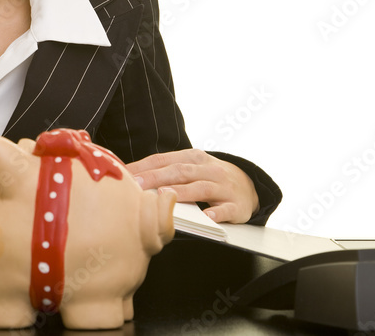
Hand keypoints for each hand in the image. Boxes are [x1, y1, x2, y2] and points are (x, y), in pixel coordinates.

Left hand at [125, 149, 258, 223]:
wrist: (249, 185)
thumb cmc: (210, 176)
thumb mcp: (192, 167)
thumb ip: (167, 170)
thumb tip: (134, 177)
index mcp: (193, 158)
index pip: (164, 160)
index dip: (144, 166)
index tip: (125, 173)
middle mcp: (208, 169)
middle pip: (179, 172)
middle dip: (156, 178)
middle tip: (137, 185)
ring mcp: (223, 187)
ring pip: (200, 189)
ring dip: (182, 193)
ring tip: (164, 197)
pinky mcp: (236, 205)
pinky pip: (226, 210)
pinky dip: (217, 213)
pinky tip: (207, 216)